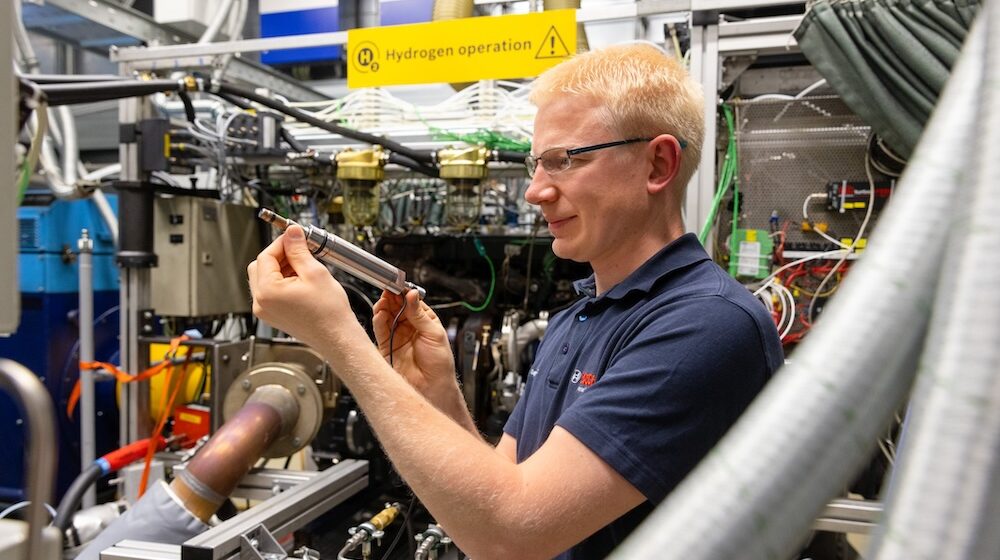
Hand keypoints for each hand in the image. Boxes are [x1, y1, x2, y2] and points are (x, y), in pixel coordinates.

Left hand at [247, 225, 365, 350]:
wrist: (337, 337)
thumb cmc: (329, 314)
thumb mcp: (314, 273)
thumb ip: (298, 250)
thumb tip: (292, 233)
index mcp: (267, 292)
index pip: (265, 256)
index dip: (281, 243)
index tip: (294, 237)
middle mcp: (261, 303)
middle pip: (261, 266)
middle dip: (280, 255)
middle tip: (299, 250)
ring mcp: (265, 311)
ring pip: (265, 278)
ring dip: (282, 268)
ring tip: (304, 267)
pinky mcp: (273, 315)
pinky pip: (271, 291)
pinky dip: (283, 281)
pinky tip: (301, 280)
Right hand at [373, 290, 460, 408]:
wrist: (432, 387)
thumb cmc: (440, 363)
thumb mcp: (434, 334)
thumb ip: (419, 314)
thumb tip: (412, 294)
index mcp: (424, 321)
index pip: (411, 302)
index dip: (404, 293)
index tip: (398, 286)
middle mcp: (409, 327)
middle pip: (396, 306)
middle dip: (392, 297)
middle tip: (389, 291)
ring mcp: (397, 336)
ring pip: (386, 316)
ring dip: (383, 306)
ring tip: (384, 302)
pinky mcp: (386, 346)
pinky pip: (379, 330)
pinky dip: (378, 320)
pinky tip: (380, 314)